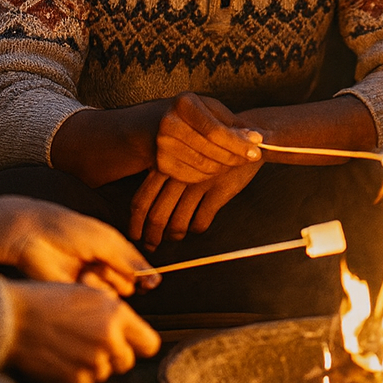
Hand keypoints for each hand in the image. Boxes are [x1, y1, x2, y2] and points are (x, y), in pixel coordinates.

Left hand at [0, 196, 157, 295]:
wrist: (34, 236)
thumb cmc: (69, 230)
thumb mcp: (106, 241)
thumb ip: (131, 261)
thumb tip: (156, 280)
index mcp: (113, 252)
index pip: (139, 270)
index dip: (144, 276)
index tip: (148, 281)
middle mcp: (103, 269)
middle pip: (128, 284)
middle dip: (119, 276)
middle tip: (103, 264)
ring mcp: (89, 283)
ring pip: (113, 294)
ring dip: (104, 282)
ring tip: (87, 268)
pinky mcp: (74, 296)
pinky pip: (94, 301)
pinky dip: (91, 288)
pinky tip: (79, 276)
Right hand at [5, 280, 160, 382]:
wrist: (14, 319)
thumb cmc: (49, 301)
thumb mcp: (90, 295)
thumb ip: (116, 314)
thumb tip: (131, 332)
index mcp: (117, 315)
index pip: (150, 344)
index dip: (140, 345)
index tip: (131, 344)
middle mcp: (110, 340)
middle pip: (128, 362)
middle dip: (115, 355)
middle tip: (94, 343)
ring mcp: (93, 362)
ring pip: (106, 372)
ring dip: (95, 364)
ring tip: (73, 346)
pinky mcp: (75, 380)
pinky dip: (78, 375)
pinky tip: (64, 357)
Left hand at [128, 159, 263, 248]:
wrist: (247, 137)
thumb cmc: (210, 146)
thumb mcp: (184, 151)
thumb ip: (166, 170)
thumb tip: (145, 206)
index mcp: (166, 165)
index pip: (142, 200)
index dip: (135, 222)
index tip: (135, 235)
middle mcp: (179, 174)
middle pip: (157, 216)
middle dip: (152, 236)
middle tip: (151, 246)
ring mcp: (199, 183)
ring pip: (178, 222)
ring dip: (174, 235)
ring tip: (174, 236)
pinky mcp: (219, 191)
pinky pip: (201, 221)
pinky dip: (196, 228)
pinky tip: (196, 224)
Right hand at [154, 93, 262, 183]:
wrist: (158, 124)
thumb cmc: (195, 114)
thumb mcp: (214, 110)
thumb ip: (234, 125)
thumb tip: (258, 139)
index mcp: (184, 103)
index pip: (215, 130)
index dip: (238, 143)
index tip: (257, 150)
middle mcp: (168, 123)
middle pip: (211, 150)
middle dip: (236, 156)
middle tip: (252, 156)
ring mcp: (161, 145)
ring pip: (204, 165)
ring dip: (226, 166)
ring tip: (236, 159)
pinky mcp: (161, 164)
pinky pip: (194, 176)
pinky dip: (210, 174)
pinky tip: (218, 165)